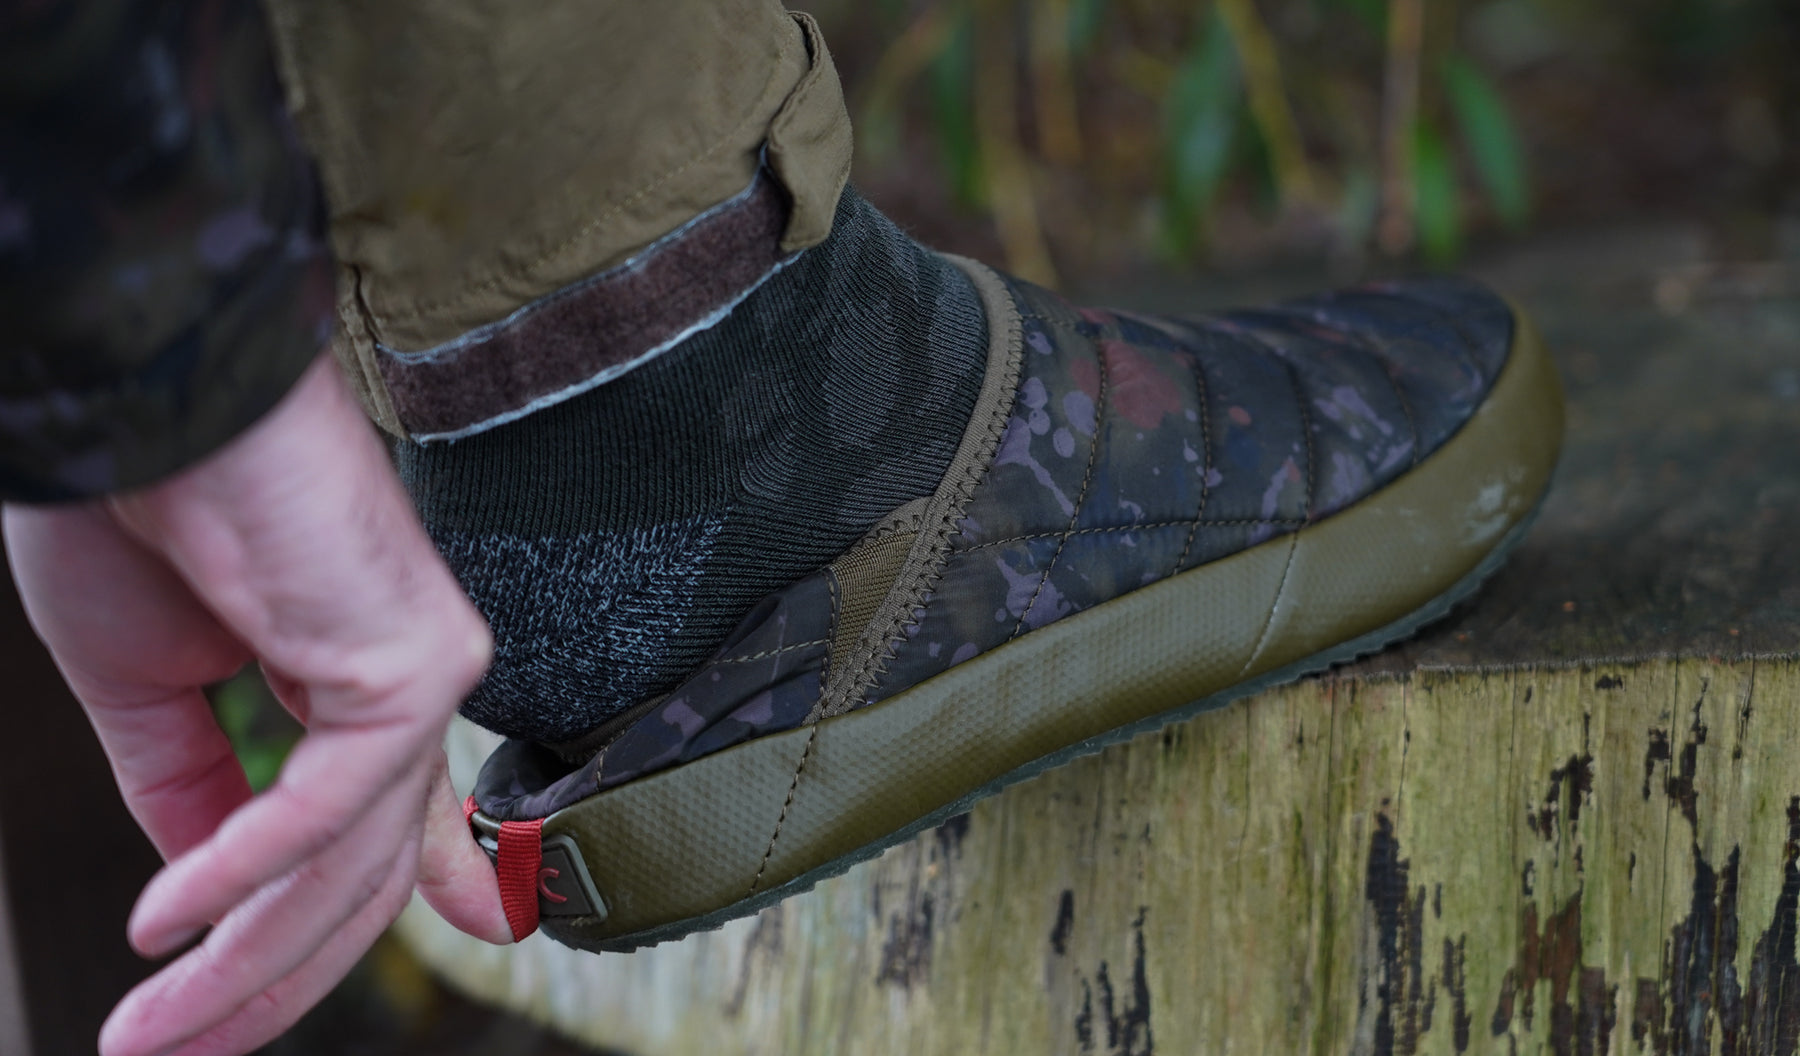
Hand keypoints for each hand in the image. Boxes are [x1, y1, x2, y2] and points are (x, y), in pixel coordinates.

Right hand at [3, 356, 510, 1055]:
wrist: (138, 405)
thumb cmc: (142, 513)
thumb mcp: (148, 693)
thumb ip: (196, 796)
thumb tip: (209, 900)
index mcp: (351, 693)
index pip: (350, 856)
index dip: (292, 955)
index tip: (226, 1031)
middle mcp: (404, 688)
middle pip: (353, 886)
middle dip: (254, 984)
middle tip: (160, 1051)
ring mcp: (422, 674)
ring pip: (347, 865)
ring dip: (237, 957)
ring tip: (151, 1020)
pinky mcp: (417, 661)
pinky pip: (332, 805)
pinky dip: (244, 868)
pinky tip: (170, 916)